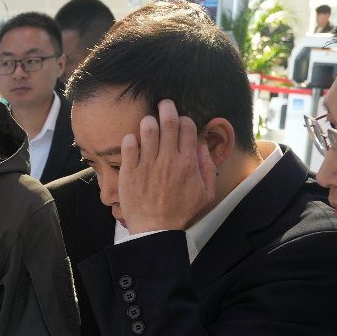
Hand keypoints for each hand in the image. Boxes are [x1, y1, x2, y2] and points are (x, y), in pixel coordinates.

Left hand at [117, 99, 216, 234]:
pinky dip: (131, 138)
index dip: (184, 120)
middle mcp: (168, 160)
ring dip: (148, 121)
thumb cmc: (181, 214)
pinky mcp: (129, 173)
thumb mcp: (206, 194)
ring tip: (148, 122)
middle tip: (164, 103)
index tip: (180, 120)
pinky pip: (128, 146)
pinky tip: (133, 140)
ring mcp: (147, 165)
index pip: (187, 128)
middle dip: (166, 108)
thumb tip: (201, 147)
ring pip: (147, 130)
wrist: (156, 232)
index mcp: (187, 163)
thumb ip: (207, 168)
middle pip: (168, 123)